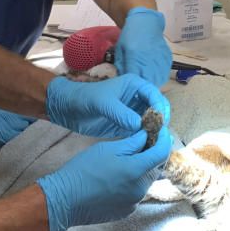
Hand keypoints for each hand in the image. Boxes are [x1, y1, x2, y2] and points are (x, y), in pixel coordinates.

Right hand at [36, 126, 173, 230]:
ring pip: (148, 180)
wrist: (65, 200)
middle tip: (150, 140)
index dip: (164, 139)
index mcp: (136, 170)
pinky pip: (137, 192)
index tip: (162, 130)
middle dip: (156, 153)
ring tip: (133, 157)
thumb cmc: (83, 170)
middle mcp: (139, 189)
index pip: (162, 152)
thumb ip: (132, 143)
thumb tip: (147, 135)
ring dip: (145, 168)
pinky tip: (122, 176)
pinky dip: (135, 182)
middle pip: (157, 167)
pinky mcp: (127, 211)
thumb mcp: (107, 148)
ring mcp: (134, 202)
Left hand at [46, 73, 169, 137]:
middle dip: (160, 119)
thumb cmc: (86, 98)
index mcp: (135, 85)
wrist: (69, 109)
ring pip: (152, 120)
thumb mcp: (103, 103)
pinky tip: (146, 145)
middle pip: (157, 107)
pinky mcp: (128, 124)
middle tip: (158, 133)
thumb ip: (120, 113)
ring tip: (154, 141)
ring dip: (154, 129)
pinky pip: (142, 130)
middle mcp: (137, 97)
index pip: (154, 94)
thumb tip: (139, 125)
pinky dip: (146, 136)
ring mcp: (133, 111)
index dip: (160, 106)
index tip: (160, 121)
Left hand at [115, 7, 171, 86]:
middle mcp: (149, 59)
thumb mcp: (120, 52)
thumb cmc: (130, 37)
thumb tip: (125, 82)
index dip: (135, 86)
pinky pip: (165, 73)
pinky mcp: (168, 58)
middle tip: (139, 84)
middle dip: (144, 85)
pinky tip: (153, 72)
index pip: (137, 80)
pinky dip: (159, 76)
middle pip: (149, 83)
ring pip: (159, 80)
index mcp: (134, 57)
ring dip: (153, 82)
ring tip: (147, 79)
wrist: (145, 22)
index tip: (133, 86)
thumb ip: (122, 68)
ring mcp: (161, 59)